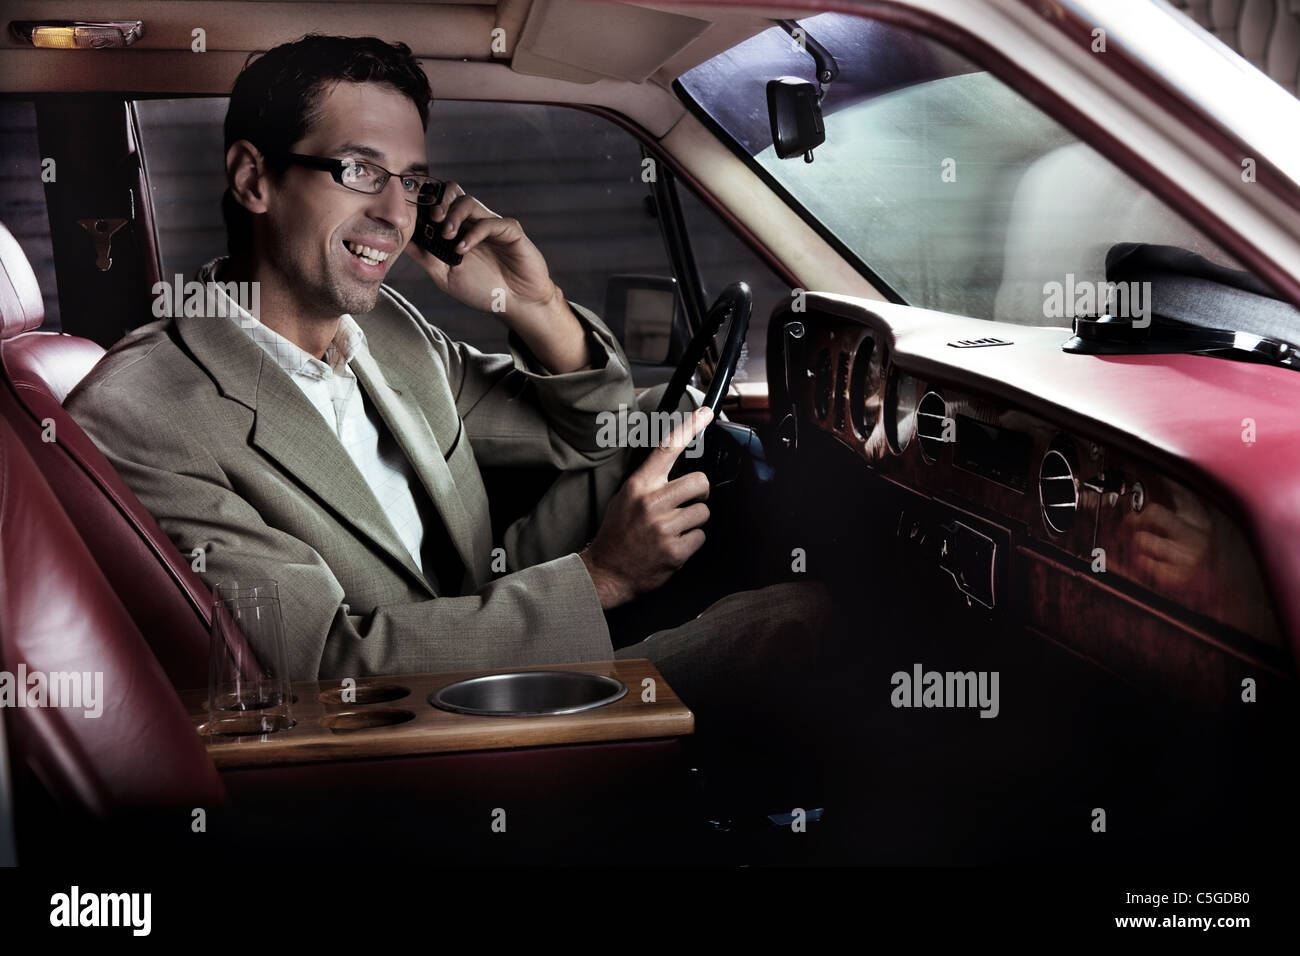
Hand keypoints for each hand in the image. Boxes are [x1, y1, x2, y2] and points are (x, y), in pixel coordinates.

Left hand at [404, 181, 557, 320]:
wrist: (517, 304)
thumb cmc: (483, 290)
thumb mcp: (445, 276)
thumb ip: (425, 256)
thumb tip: (400, 240)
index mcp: (458, 229)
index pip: (439, 202)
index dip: (426, 203)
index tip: (416, 216)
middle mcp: (473, 222)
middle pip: (453, 192)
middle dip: (440, 200)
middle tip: (433, 218)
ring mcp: (492, 224)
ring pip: (469, 202)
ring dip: (454, 215)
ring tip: (448, 236)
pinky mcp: (510, 231)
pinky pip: (490, 222)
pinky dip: (474, 233)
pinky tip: (463, 249)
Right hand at [580, 407, 712, 609]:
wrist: (606, 572)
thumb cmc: (617, 534)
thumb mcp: (625, 498)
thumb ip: (650, 482)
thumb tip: (677, 468)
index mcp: (639, 486)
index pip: (667, 449)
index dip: (690, 427)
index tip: (706, 413)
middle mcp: (652, 503)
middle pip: (700, 482)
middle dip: (700, 494)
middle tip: (687, 503)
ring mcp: (664, 527)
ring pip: (703, 512)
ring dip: (693, 521)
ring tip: (673, 530)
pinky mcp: (675, 550)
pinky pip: (700, 537)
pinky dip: (691, 542)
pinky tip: (673, 546)